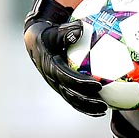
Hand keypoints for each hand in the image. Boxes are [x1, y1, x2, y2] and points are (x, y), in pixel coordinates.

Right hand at [23, 0, 107, 116]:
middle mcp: (52, 79)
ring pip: (72, 100)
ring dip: (87, 107)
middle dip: (86, 101)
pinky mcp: (60, 87)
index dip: (82, 83)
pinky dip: (85, 105)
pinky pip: (73, 99)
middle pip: (70, 94)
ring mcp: (56, 85)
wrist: (35, 42)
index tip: (98, 85)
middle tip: (103, 104)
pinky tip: (100, 109)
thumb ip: (67, 31)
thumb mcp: (54, 30)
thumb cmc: (48, 33)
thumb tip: (81, 28)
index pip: (67, 77)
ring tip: (104, 110)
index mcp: (50, 65)